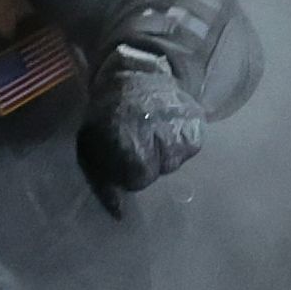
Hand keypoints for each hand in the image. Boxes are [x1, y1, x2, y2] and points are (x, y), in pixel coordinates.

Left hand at [77, 30, 210, 207]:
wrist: (138, 74)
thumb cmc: (109, 114)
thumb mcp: (92, 145)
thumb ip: (103, 181)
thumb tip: (119, 215)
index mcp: (131, 141)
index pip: (137, 179)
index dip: (127, 171)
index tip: (121, 156)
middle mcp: (161, 136)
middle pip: (158, 173)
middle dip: (146, 164)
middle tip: (138, 142)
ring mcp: (183, 130)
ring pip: (175, 162)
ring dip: (163, 154)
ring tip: (153, 132)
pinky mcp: (198, 125)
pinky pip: (189, 149)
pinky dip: (179, 143)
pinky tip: (168, 128)